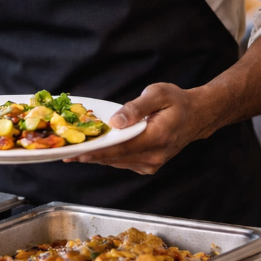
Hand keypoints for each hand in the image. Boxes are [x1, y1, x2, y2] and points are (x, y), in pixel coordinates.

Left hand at [63, 82, 205, 174]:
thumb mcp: (158, 94)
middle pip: (114, 158)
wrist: (196, 116)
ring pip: (116, 162)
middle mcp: (154, 156)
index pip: (120, 147)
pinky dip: (106, 156)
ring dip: (95, 157)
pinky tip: (92, 150)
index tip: (76, 151)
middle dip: (88, 155)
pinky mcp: (148, 166)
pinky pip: (122, 162)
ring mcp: (151, 164)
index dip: (96, 150)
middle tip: (64, 151)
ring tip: (72, 151)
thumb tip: (116, 121)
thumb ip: (136, 107)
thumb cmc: (176, 102)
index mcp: (157, 137)